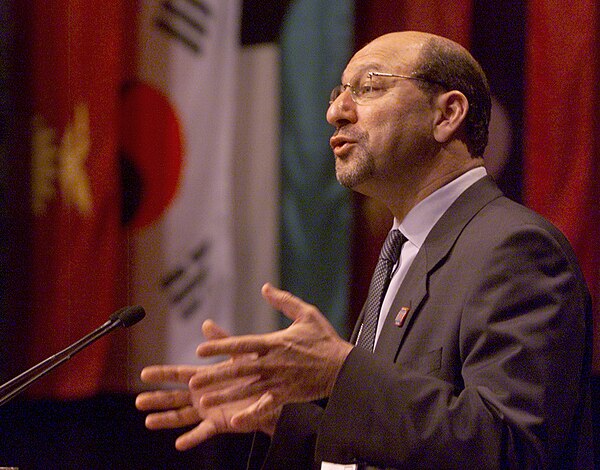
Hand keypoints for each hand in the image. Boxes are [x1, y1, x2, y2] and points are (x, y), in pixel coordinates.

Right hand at [135, 320, 279, 450]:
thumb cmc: (255, 374)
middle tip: (138, 401)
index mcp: (204, 377)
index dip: (161, 374)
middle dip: (156, 399)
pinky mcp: (219, 422)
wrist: (271, 394)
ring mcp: (208, 410)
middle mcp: (202, 394)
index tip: (143, 373)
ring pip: (182, 415)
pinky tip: (179, 443)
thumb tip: (206, 324)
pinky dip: (192, 438)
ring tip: (148, 421)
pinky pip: (203, 431)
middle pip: (174, 397)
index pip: (178, 374)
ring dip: (166, 419)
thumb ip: (221, 341)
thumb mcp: (237, 354)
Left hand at [191, 283, 353, 428]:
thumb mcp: (307, 314)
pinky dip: (251, 414)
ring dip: (224, 395)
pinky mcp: (286, 395)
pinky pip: (265, 406)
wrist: (344, 367)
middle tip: (193, 381)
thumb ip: (284, 301)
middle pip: (238, 369)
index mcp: (275, 342)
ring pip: (246, 389)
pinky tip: (235, 420)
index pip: (242, 344)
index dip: (220, 346)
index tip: (200, 349)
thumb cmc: (324, 339)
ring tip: (203, 402)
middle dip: (215, 375)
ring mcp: (279, 380)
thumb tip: (264, 288)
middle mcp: (273, 362)